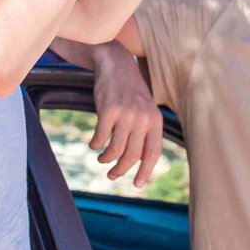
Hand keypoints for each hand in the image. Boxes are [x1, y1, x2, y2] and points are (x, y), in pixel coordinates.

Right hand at [89, 50, 164, 187]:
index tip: (137, 184)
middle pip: (132, 156)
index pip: (153, 153)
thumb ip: (145, 132)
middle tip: (112, 176)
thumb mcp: (145, 110)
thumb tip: (140, 162)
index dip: (145, 172)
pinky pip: (101, 138)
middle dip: (121, 170)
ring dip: (106, 160)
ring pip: (116, 150)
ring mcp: (126, 114)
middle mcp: (143, 118)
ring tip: (102, 159)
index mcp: (155, 120)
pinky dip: (96, 145)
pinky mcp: (108, 110)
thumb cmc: (130, 92)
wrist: (116, 64)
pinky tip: (94, 144)